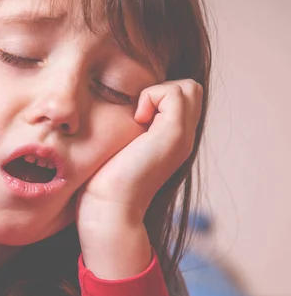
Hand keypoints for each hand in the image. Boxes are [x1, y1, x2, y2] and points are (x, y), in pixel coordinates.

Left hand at [78, 79, 203, 229]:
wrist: (109, 208)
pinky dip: (152, 96)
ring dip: (158, 93)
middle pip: (191, 89)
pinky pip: (174, 93)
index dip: (160, 96)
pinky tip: (137, 120)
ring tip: (138, 118)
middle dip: (163, 90)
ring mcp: (182, 137)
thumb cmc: (104, 182)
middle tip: (138, 114)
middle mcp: (185, 138)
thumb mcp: (123, 147)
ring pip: (187, 88)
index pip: (184, 97)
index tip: (135, 117)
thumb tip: (124, 109)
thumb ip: (133, 128)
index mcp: (174, 140)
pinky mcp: (173, 135)